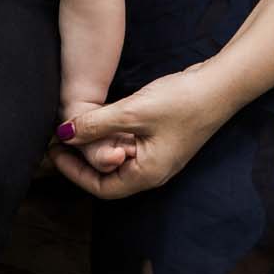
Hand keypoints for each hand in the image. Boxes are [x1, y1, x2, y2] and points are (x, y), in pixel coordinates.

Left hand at [47, 62, 231, 198]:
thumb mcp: (132, 112)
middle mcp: (152, 171)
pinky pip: (130, 145)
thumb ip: (96, 124)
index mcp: (146, 175)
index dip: (74, 172)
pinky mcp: (163, 139)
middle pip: (108, 176)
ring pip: (119, 159)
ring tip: (75, 127)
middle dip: (82, 159)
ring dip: (97, 145)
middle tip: (61, 138)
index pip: (100, 187)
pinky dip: (113, 135)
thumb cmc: (181, 101)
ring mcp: (159, 156)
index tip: (54, 152)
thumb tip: (63, 133)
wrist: (220, 85)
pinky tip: (102, 118)